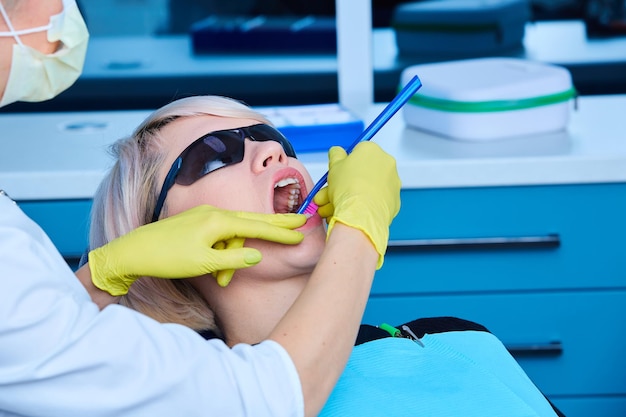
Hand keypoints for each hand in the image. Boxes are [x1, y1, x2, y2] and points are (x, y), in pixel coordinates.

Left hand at [89, 205, 305, 294]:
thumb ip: (234, 258)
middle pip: (252, 220)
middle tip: (301, 221)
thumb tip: (258, 254)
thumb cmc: (168, 258)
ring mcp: (204, 217)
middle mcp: (214, 213)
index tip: (301, 233)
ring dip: (233, 258)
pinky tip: (216, 271)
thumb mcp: (205, 263)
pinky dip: (222, 253)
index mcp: (218, 220)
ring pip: (232, 235)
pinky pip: (219, 237)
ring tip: (222, 281)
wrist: (133, 251)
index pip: (257, 226)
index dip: (280, 232)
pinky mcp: (196, 224)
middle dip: (276, 225)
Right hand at [313, 142, 400, 267]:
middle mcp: (386, 164)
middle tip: (329, 194)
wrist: (361, 214)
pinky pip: (375, 202)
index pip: (357, 152)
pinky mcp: (394, 201)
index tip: (337, 174)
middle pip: (362, 173)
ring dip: (351, 197)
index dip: (344, 165)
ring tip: (332, 209)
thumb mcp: (334, 166)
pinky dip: (364, 206)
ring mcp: (393, 183)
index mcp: (372, 150)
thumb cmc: (348, 187)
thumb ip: (335, 155)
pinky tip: (349, 214)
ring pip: (367, 189)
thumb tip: (337, 151)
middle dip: (343, 185)